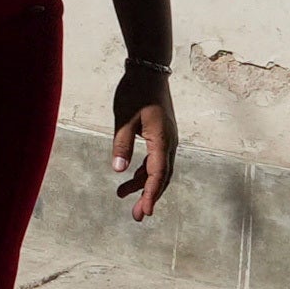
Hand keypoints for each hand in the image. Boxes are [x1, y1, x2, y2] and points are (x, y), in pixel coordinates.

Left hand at [110, 76, 176, 220]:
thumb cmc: (135, 93)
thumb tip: (120, 170)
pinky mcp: (161, 136)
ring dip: (143, 185)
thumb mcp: (124, 118)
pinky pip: (155, 160)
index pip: (157, 174)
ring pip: (158, 170)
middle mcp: (169, 143)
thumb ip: (122, 143)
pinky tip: (129, 178)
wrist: (149, 72)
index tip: (144, 212)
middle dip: (149, 197)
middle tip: (137, 216)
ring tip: (123, 197)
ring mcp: (167, 140)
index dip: (151, 194)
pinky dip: (143, 171)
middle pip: (161, 177)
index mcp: (162, 140)